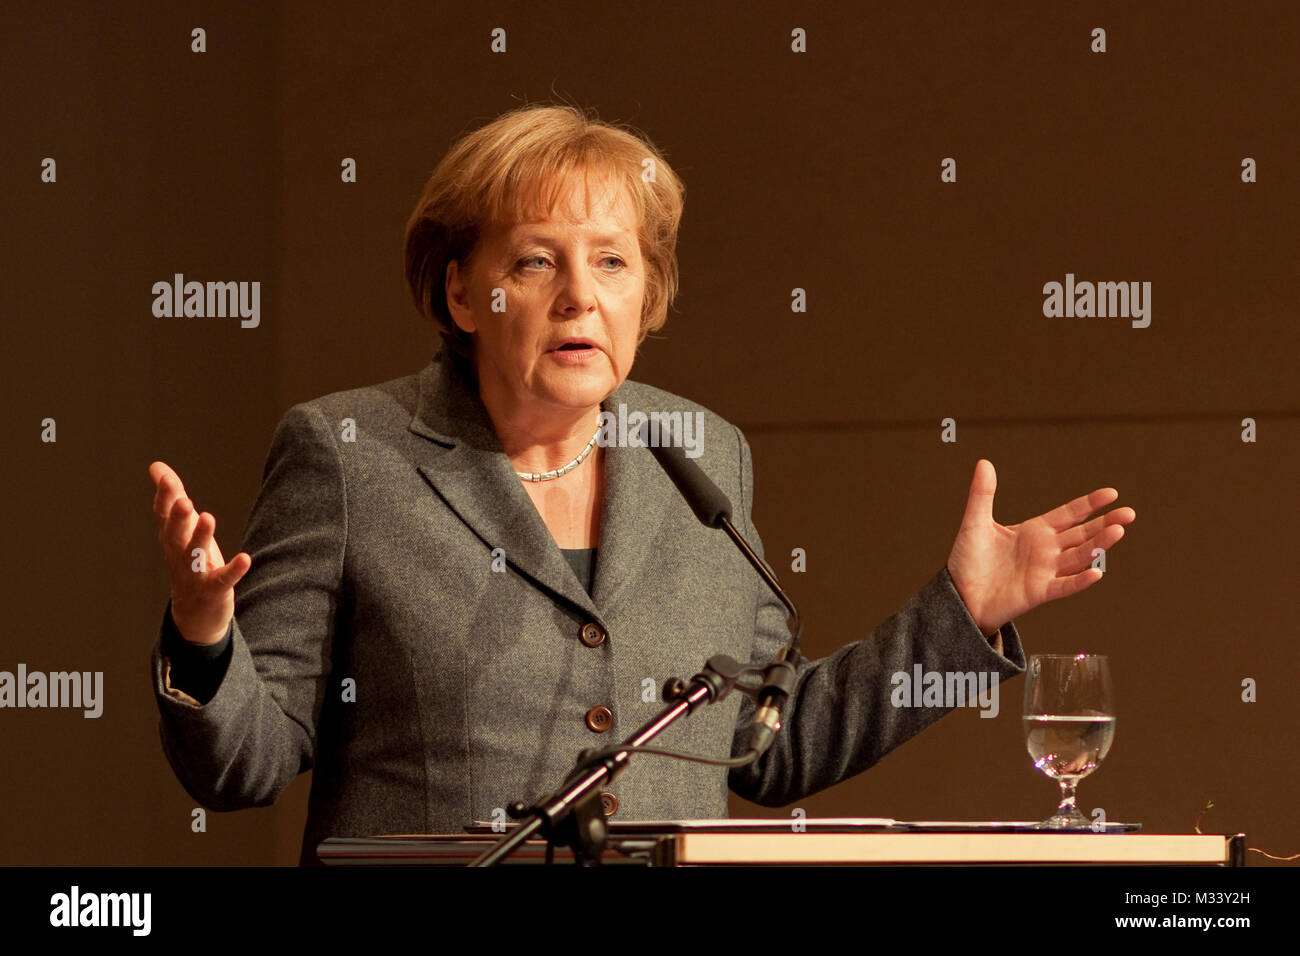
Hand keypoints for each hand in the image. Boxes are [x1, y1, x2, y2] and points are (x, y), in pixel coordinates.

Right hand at [149, 461, 251, 644]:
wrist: (194, 612)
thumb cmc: (188, 560)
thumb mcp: (181, 528)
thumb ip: (172, 497)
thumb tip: (157, 467)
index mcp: (171, 539)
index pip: (164, 517)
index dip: (165, 499)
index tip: (166, 479)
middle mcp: (179, 555)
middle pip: (175, 534)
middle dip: (178, 518)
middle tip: (184, 501)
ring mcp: (194, 574)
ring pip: (195, 554)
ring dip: (201, 537)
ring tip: (208, 517)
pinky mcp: (214, 589)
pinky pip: (223, 579)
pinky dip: (234, 570)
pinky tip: (245, 558)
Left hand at [945, 460, 1135, 634]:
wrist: (959, 594)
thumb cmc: (968, 559)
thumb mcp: (975, 522)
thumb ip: (982, 494)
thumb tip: (984, 462)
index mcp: (1035, 531)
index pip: (1069, 514)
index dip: (1090, 504)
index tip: (1112, 494)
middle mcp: (1046, 550)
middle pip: (1082, 534)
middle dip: (1105, 523)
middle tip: (1129, 513)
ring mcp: (1045, 571)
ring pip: (1079, 557)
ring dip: (1098, 546)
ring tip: (1118, 531)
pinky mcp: (1038, 592)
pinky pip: (1063, 586)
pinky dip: (1080, 580)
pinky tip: (1096, 573)